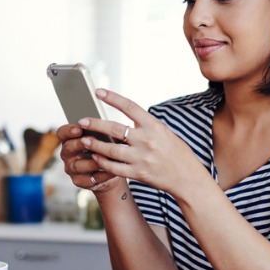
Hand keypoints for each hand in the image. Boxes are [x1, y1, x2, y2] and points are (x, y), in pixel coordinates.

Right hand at [56, 124, 118, 190]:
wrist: (113, 169)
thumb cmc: (106, 149)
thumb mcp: (104, 137)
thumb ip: (102, 132)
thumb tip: (108, 126)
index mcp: (70, 139)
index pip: (62, 133)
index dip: (68, 130)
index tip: (79, 129)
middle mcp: (67, 154)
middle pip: (68, 148)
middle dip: (80, 143)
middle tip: (92, 141)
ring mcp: (72, 169)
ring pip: (78, 165)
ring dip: (92, 161)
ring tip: (104, 157)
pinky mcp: (79, 181)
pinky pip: (90, 178)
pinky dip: (102, 174)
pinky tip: (112, 170)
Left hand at [77, 89, 205, 194]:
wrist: (188, 177)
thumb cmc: (176, 153)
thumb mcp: (164, 133)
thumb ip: (145, 127)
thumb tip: (126, 120)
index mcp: (154, 126)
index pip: (130, 107)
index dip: (112, 98)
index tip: (98, 91)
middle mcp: (146, 140)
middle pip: (114, 129)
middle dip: (95, 124)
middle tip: (81, 121)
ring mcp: (141, 158)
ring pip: (110, 150)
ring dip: (95, 144)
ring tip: (84, 140)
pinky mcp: (138, 173)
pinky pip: (114, 168)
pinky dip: (102, 162)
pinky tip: (95, 158)